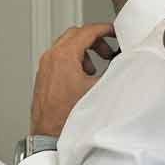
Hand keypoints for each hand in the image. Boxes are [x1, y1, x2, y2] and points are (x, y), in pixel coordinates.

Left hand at [29, 22, 117, 136]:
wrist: (49, 135)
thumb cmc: (67, 116)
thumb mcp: (98, 89)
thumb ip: (112, 70)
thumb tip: (121, 63)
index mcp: (63, 56)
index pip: (87, 31)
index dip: (104, 29)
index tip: (113, 31)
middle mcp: (50, 58)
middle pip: (75, 35)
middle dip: (94, 39)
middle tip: (107, 50)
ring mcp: (44, 67)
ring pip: (66, 46)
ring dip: (83, 50)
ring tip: (95, 66)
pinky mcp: (43, 77)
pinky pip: (59, 58)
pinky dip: (72, 59)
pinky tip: (82, 76)